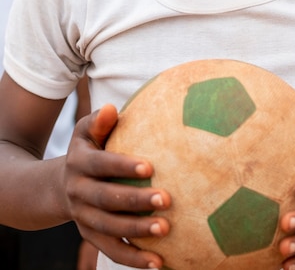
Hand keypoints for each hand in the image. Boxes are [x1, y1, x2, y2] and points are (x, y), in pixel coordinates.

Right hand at [64, 104, 170, 268]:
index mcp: (79, 162)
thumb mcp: (86, 131)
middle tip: (166, 199)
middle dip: (136, 201)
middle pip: (106, 199)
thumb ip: (99, 120)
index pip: (101, 164)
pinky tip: (158, 263)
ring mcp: (82, 217)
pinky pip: (111, 250)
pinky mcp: (90, 236)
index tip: (150, 167)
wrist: (60, 184)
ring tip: (166, 229)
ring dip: (137, 231)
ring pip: (109, 228)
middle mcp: (77, 191)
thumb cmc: (88, 149)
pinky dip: (133, 258)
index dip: (123, 166)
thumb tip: (111, 108)